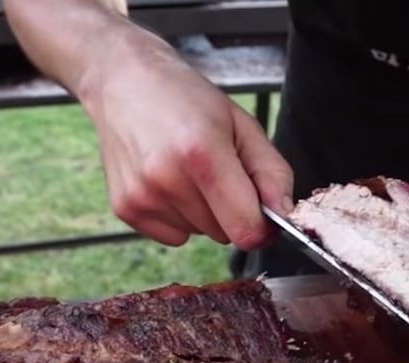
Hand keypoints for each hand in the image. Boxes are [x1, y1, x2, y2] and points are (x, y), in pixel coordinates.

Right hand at [80, 30, 292, 247]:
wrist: (124, 80)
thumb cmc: (187, 99)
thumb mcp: (243, 126)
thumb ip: (272, 174)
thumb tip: (285, 216)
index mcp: (202, 154)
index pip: (246, 230)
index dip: (263, 227)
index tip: (264, 211)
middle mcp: (166, 179)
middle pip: (226, 235)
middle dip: (232, 211)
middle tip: (217, 171)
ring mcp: (142, 196)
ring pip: (201, 234)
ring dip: (205, 212)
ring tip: (188, 169)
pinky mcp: (125, 208)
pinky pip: (174, 236)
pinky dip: (179, 216)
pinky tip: (168, 181)